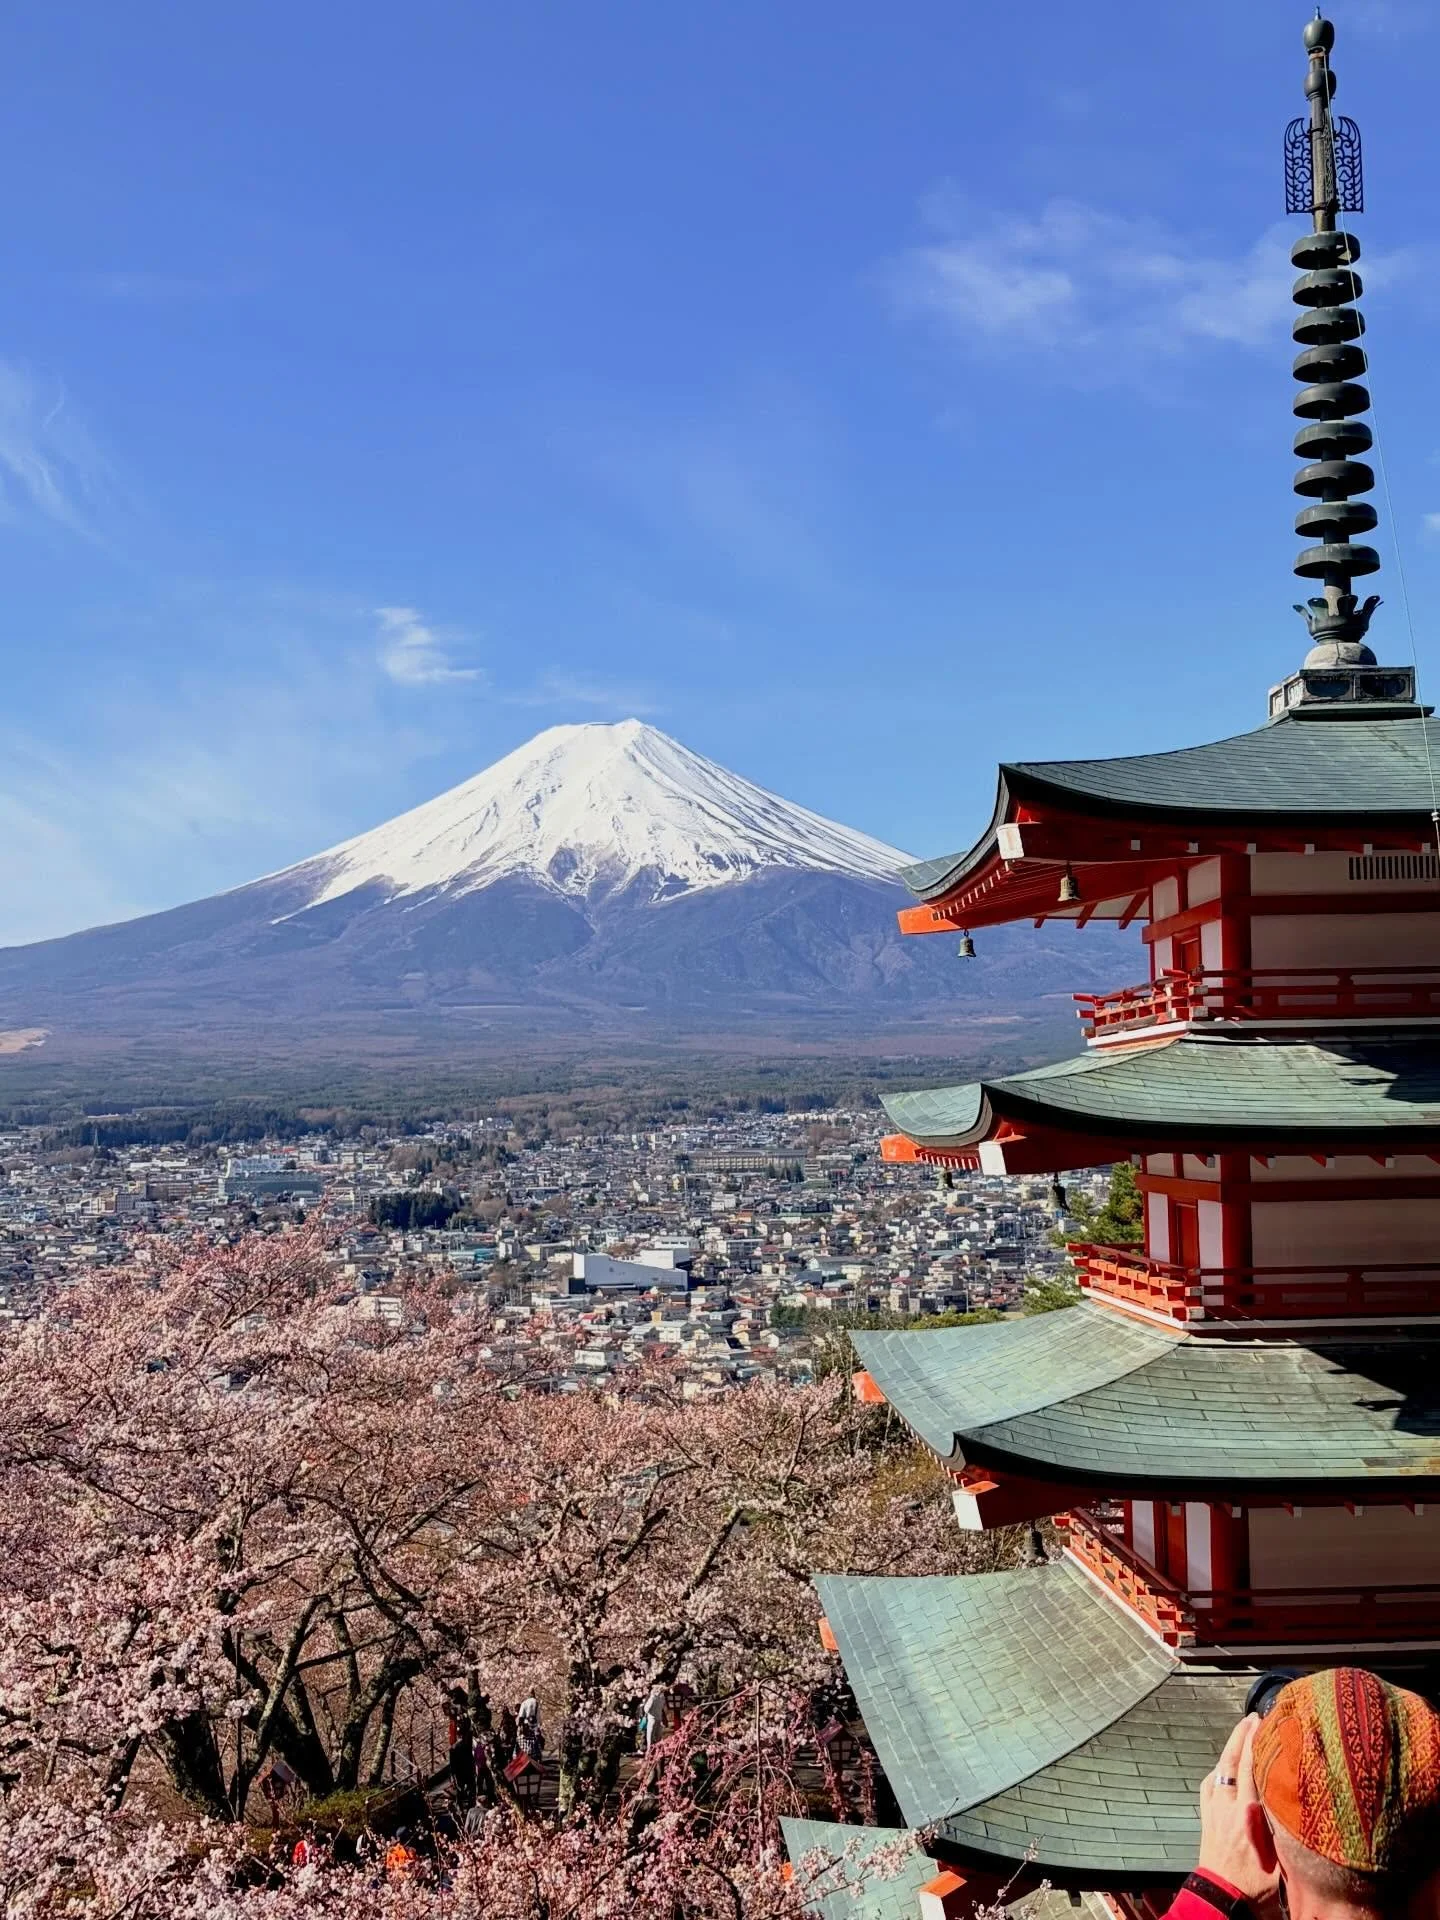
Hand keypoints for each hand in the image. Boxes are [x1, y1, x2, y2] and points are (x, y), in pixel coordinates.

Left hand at [1197, 1715, 1280, 1908]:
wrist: (1222, 1901)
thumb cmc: (1255, 1887)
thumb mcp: (1279, 1859)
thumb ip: (1282, 1828)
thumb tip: (1293, 1804)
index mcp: (1247, 1814)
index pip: (1250, 1768)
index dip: (1255, 1742)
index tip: (1262, 1722)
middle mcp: (1227, 1807)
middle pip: (1231, 1762)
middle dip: (1240, 1737)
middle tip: (1251, 1718)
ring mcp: (1213, 1811)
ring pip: (1218, 1771)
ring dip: (1228, 1751)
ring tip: (1240, 1735)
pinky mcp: (1205, 1819)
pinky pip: (1208, 1787)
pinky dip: (1216, 1772)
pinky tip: (1222, 1769)